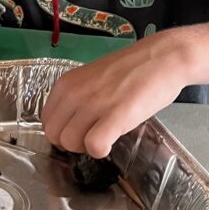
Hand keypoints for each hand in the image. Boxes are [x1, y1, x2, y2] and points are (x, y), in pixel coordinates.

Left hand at [41, 31, 194, 157]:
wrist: (162, 58)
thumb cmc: (130, 70)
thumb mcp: (91, 79)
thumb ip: (76, 97)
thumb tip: (69, 123)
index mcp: (66, 83)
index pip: (46, 120)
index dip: (63, 130)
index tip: (81, 129)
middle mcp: (74, 92)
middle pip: (54, 135)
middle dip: (72, 142)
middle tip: (94, 134)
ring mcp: (94, 103)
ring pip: (70, 142)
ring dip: (87, 147)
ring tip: (106, 135)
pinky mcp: (116, 115)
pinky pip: (94, 145)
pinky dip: (101, 150)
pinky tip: (113, 141)